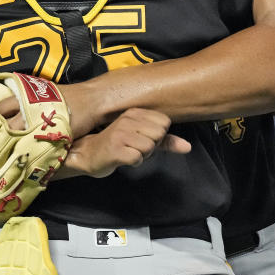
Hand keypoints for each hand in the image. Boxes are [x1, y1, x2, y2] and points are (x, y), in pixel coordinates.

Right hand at [55, 108, 190, 179]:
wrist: (87, 154)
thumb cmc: (117, 146)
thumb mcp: (143, 140)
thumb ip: (166, 142)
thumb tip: (188, 147)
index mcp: (135, 112)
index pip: (164, 123)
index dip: (157, 136)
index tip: (141, 138)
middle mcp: (127, 119)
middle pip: (159, 134)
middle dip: (151, 146)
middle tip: (134, 146)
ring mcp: (120, 133)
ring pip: (150, 147)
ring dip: (141, 155)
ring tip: (127, 152)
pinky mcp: (114, 149)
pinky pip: (138, 158)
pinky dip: (133, 162)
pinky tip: (122, 159)